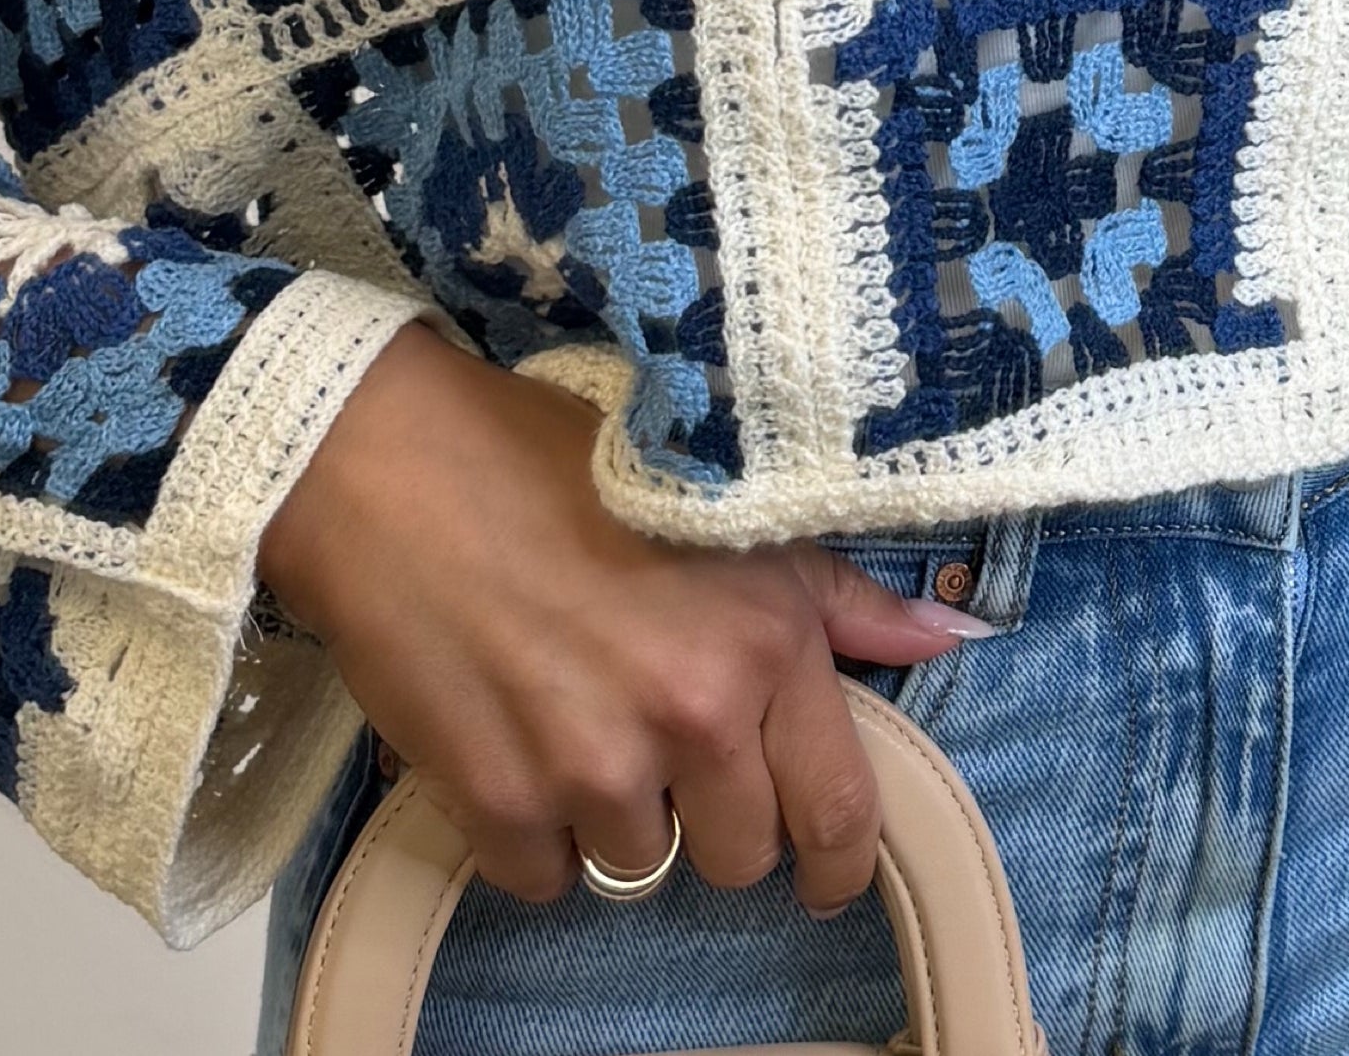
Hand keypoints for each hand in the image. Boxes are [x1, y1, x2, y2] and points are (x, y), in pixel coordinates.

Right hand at [256, 326, 983, 911]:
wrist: (397, 468)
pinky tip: (519, 747)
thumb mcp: (732, 512)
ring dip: (618, 817)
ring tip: (580, 718)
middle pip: (740, 857)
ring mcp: (592, 765)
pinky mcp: (496, 798)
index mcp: (765, 645)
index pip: (840, 811)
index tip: (826, 880)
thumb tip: (951, 640)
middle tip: (669, 750)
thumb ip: (842, 597)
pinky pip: (543, 877)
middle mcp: (692, 715)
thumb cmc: (565, 466)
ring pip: (640, 868)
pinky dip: (535, 836)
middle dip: (717, 821)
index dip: (839, 865)